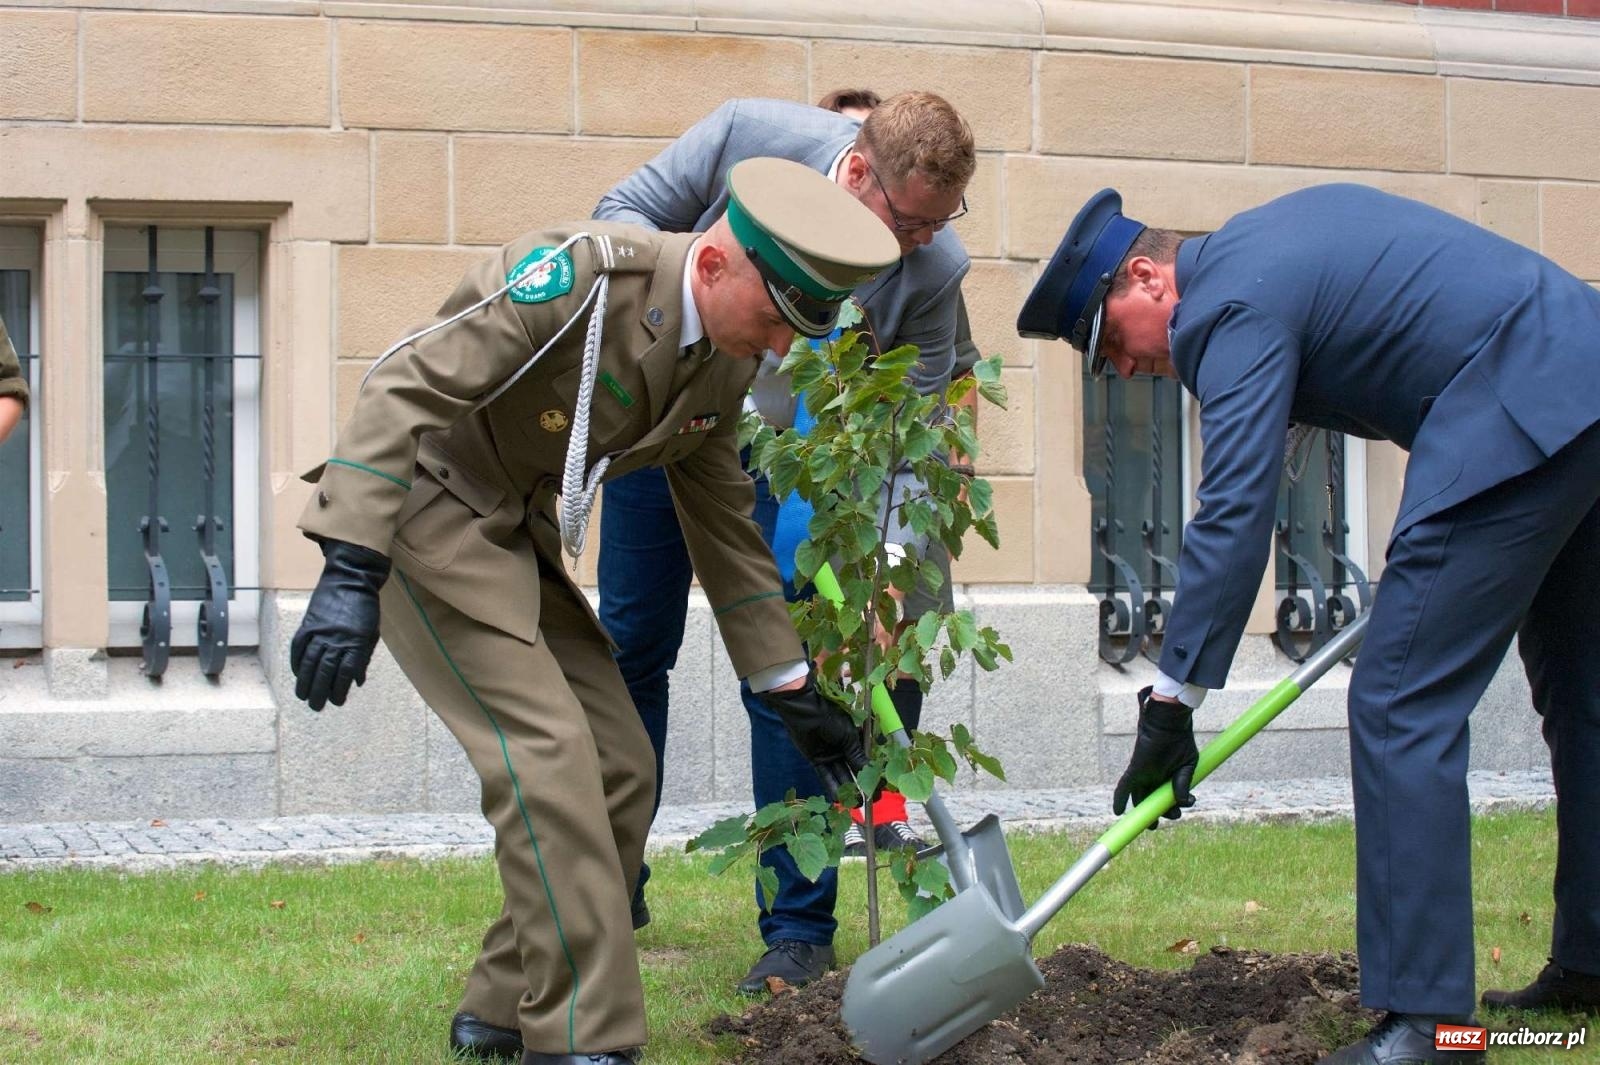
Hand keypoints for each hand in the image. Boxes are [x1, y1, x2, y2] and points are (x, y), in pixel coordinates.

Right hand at [290, 538, 390, 710]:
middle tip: (316, 707)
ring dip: (305, 682)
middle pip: (325, 671)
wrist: (350, 580)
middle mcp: (337, 639)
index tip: (337, 701)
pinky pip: (299, 648)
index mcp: (357, 642)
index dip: (340, 690)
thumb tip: (356, 681)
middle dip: (320, 692)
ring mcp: (320, 631)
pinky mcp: (308, 624)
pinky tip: (298, 674)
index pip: (346, 673)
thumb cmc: (365, 609)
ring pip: (309, 663)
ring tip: (303, 696)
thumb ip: (362, 657)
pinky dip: (297, 663)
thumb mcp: (371, 633)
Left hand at [757, 670, 866, 801]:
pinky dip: (831, 787)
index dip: (871, 777)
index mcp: (854, 741)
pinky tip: (838, 799)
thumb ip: (858, 758)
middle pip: (853, 772)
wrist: (807, 710)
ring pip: (840, 776)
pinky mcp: (816, 760)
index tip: (878, 792)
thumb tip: (871, 773)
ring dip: (847, 790)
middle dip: (860, 787)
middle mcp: (843, 749)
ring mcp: (830, 755)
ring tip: (855, 804)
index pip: (865, 763)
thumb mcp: (849, 738)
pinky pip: (825, 776)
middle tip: (868, 803)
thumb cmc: (831, 718)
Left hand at [1112, 686, 1197, 825]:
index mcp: (1166, 778)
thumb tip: (1183, 802)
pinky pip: (1123, 786)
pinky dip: (1119, 799)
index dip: (1167, 810)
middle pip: (1150, 802)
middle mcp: (1153, 778)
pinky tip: (1117, 812)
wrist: (1171, 724)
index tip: (1175, 815)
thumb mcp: (1188, 766)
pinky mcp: (1135, 770)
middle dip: (1157, 814)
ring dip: (1144, 812)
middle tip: (1165, 819)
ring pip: (1139, 798)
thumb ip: (1183, 784)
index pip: (1163, 798)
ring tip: (1152, 823)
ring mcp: (1143, 775)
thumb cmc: (1180, 741)